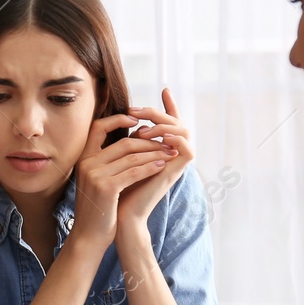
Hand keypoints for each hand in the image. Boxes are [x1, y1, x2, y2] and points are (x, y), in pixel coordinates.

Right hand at [68, 113, 176, 249]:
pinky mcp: (106, 187)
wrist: (89, 236)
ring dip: (154, 153)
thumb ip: (109, 161)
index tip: (137, 120)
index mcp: (83, 159)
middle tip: (167, 142)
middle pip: (123, 142)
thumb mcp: (99, 180)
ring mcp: (95, 175)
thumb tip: (133, 140)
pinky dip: (150, 167)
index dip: (118, 119)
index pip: (99, 127)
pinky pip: (134, 171)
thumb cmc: (99, 208)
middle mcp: (87, 163)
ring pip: (131, 156)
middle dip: (149, 141)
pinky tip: (162, 165)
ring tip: (169, 153)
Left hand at [115, 88, 192, 229]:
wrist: (119, 215)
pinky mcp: (177, 171)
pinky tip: (156, 136)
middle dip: (158, 112)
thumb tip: (125, 118)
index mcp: (160, 150)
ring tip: (143, 128)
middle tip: (136, 110)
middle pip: (177, 122)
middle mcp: (171, 154)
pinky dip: (173, 138)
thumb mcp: (119, 158)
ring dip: (163, 124)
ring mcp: (176, 162)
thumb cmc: (117, 189)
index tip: (165, 88)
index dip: (169, 105)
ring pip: (184, 131)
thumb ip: (127, 141)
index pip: (170, 122)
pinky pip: (186, 147)